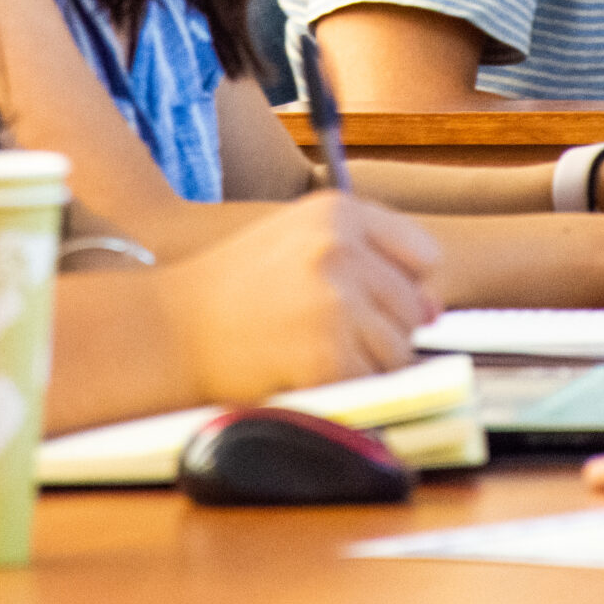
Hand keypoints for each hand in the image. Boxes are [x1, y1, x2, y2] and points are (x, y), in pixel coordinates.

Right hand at [158, 191, 441, 400]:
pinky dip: (349, 391)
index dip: (399, 286)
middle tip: (319, 331)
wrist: (170, 329)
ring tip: (309, 351)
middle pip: (412, 308)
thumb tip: (434, 307)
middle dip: (381, 330)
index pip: (423, 254)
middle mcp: (340, 248)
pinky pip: (372, 384)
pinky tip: (307, 374)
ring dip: (366, 364)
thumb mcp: (298, 242)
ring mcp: (334, 301)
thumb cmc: (234, 288)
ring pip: (399, 351)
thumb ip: (369, 259)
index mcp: (338, 211)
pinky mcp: (326, 354)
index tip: (365, 299)